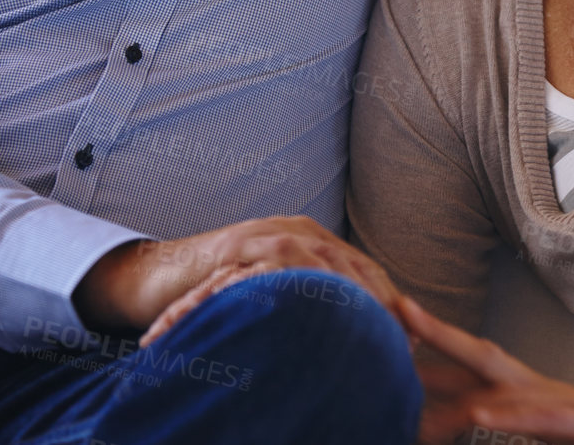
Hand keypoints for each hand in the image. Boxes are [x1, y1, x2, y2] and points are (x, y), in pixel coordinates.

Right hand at [71, 215, 405, 345]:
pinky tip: (301, 321)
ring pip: (318, 266)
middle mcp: (297, 230)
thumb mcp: (280, 295)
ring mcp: (268, 235)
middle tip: (395, 343)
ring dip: (342, 301)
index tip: (412, 338)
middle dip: (375, 304)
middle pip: (350, 266)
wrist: (160, 274)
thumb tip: (364, 340)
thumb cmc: (225, 293)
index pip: (365, 269)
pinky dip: (287, 296)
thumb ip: (317, 304)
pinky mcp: (238, 248)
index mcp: (315, 239)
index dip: (390, 301)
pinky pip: (272, 270)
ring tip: (360, 335)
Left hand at [400, 296, 573, 444]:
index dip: (431, 348)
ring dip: (457, 364)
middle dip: (435, 332)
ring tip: (413, 356)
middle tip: (392, 308)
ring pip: (503, 381)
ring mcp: (566, 402)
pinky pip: (544, 419)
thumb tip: (465, 418)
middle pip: (481, 355)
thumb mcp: (546, 434)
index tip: (388, 333)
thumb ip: (506, 422)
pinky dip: (511, 414)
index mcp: (530, 395)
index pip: (472, 368)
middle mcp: (543, 389)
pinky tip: (482, 414)